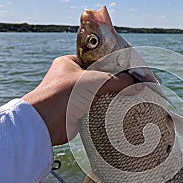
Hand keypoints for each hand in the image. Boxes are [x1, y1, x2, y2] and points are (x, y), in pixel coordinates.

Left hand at [22, 55, 137, 145]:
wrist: (45, 122)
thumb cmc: (64, 93)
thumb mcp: (95, 81)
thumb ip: (118, 81)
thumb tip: (137, 85)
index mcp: (70, 63)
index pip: (97, 60)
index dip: (114, 64)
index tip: (129, 70)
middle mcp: (70, 78)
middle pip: (100, 78)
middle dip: (115, 83)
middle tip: (131, 86)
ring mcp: (73, 96)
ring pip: (98, 95)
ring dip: (111, 98)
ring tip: (129, 98)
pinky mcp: (76, 113)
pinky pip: (96, 109)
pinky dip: (106, 111)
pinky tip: (119, 111)